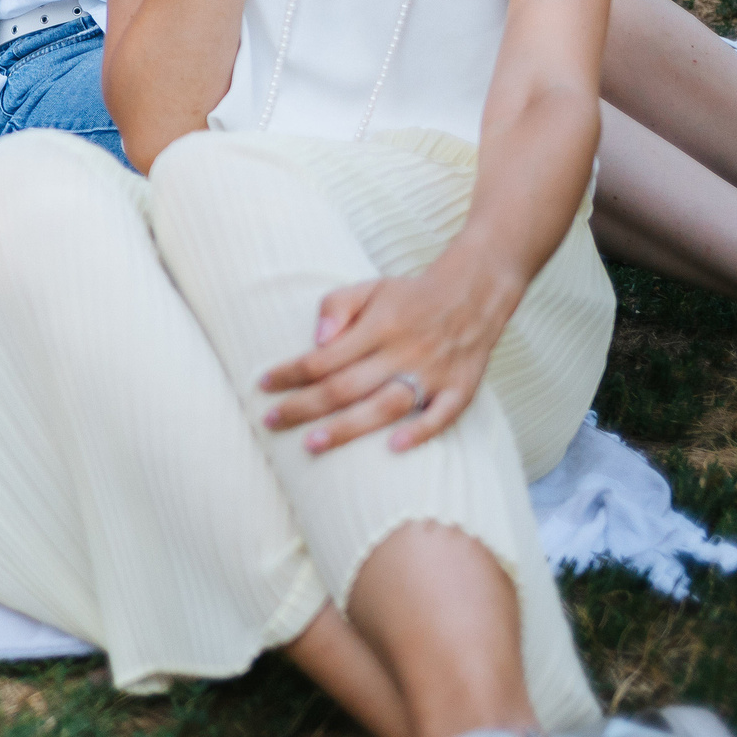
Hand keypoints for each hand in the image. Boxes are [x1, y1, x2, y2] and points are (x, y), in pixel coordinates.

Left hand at [256, 251, 522, 453]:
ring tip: (311, 444)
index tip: (263, 384)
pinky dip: (420, 434)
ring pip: (386, 407)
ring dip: (348, 428)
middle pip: (347, 387)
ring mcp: (434, 373)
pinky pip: (442, 416)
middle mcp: (404, 352)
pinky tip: (393, 448)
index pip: (324, 357)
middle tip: (270, 421)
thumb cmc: (409, 297)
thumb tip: (316, 340)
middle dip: (304, 407)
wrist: (473, 294)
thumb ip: (336, 306)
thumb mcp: (369, 287)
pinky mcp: (461, 389)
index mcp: (379, 326)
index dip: (290, 372)